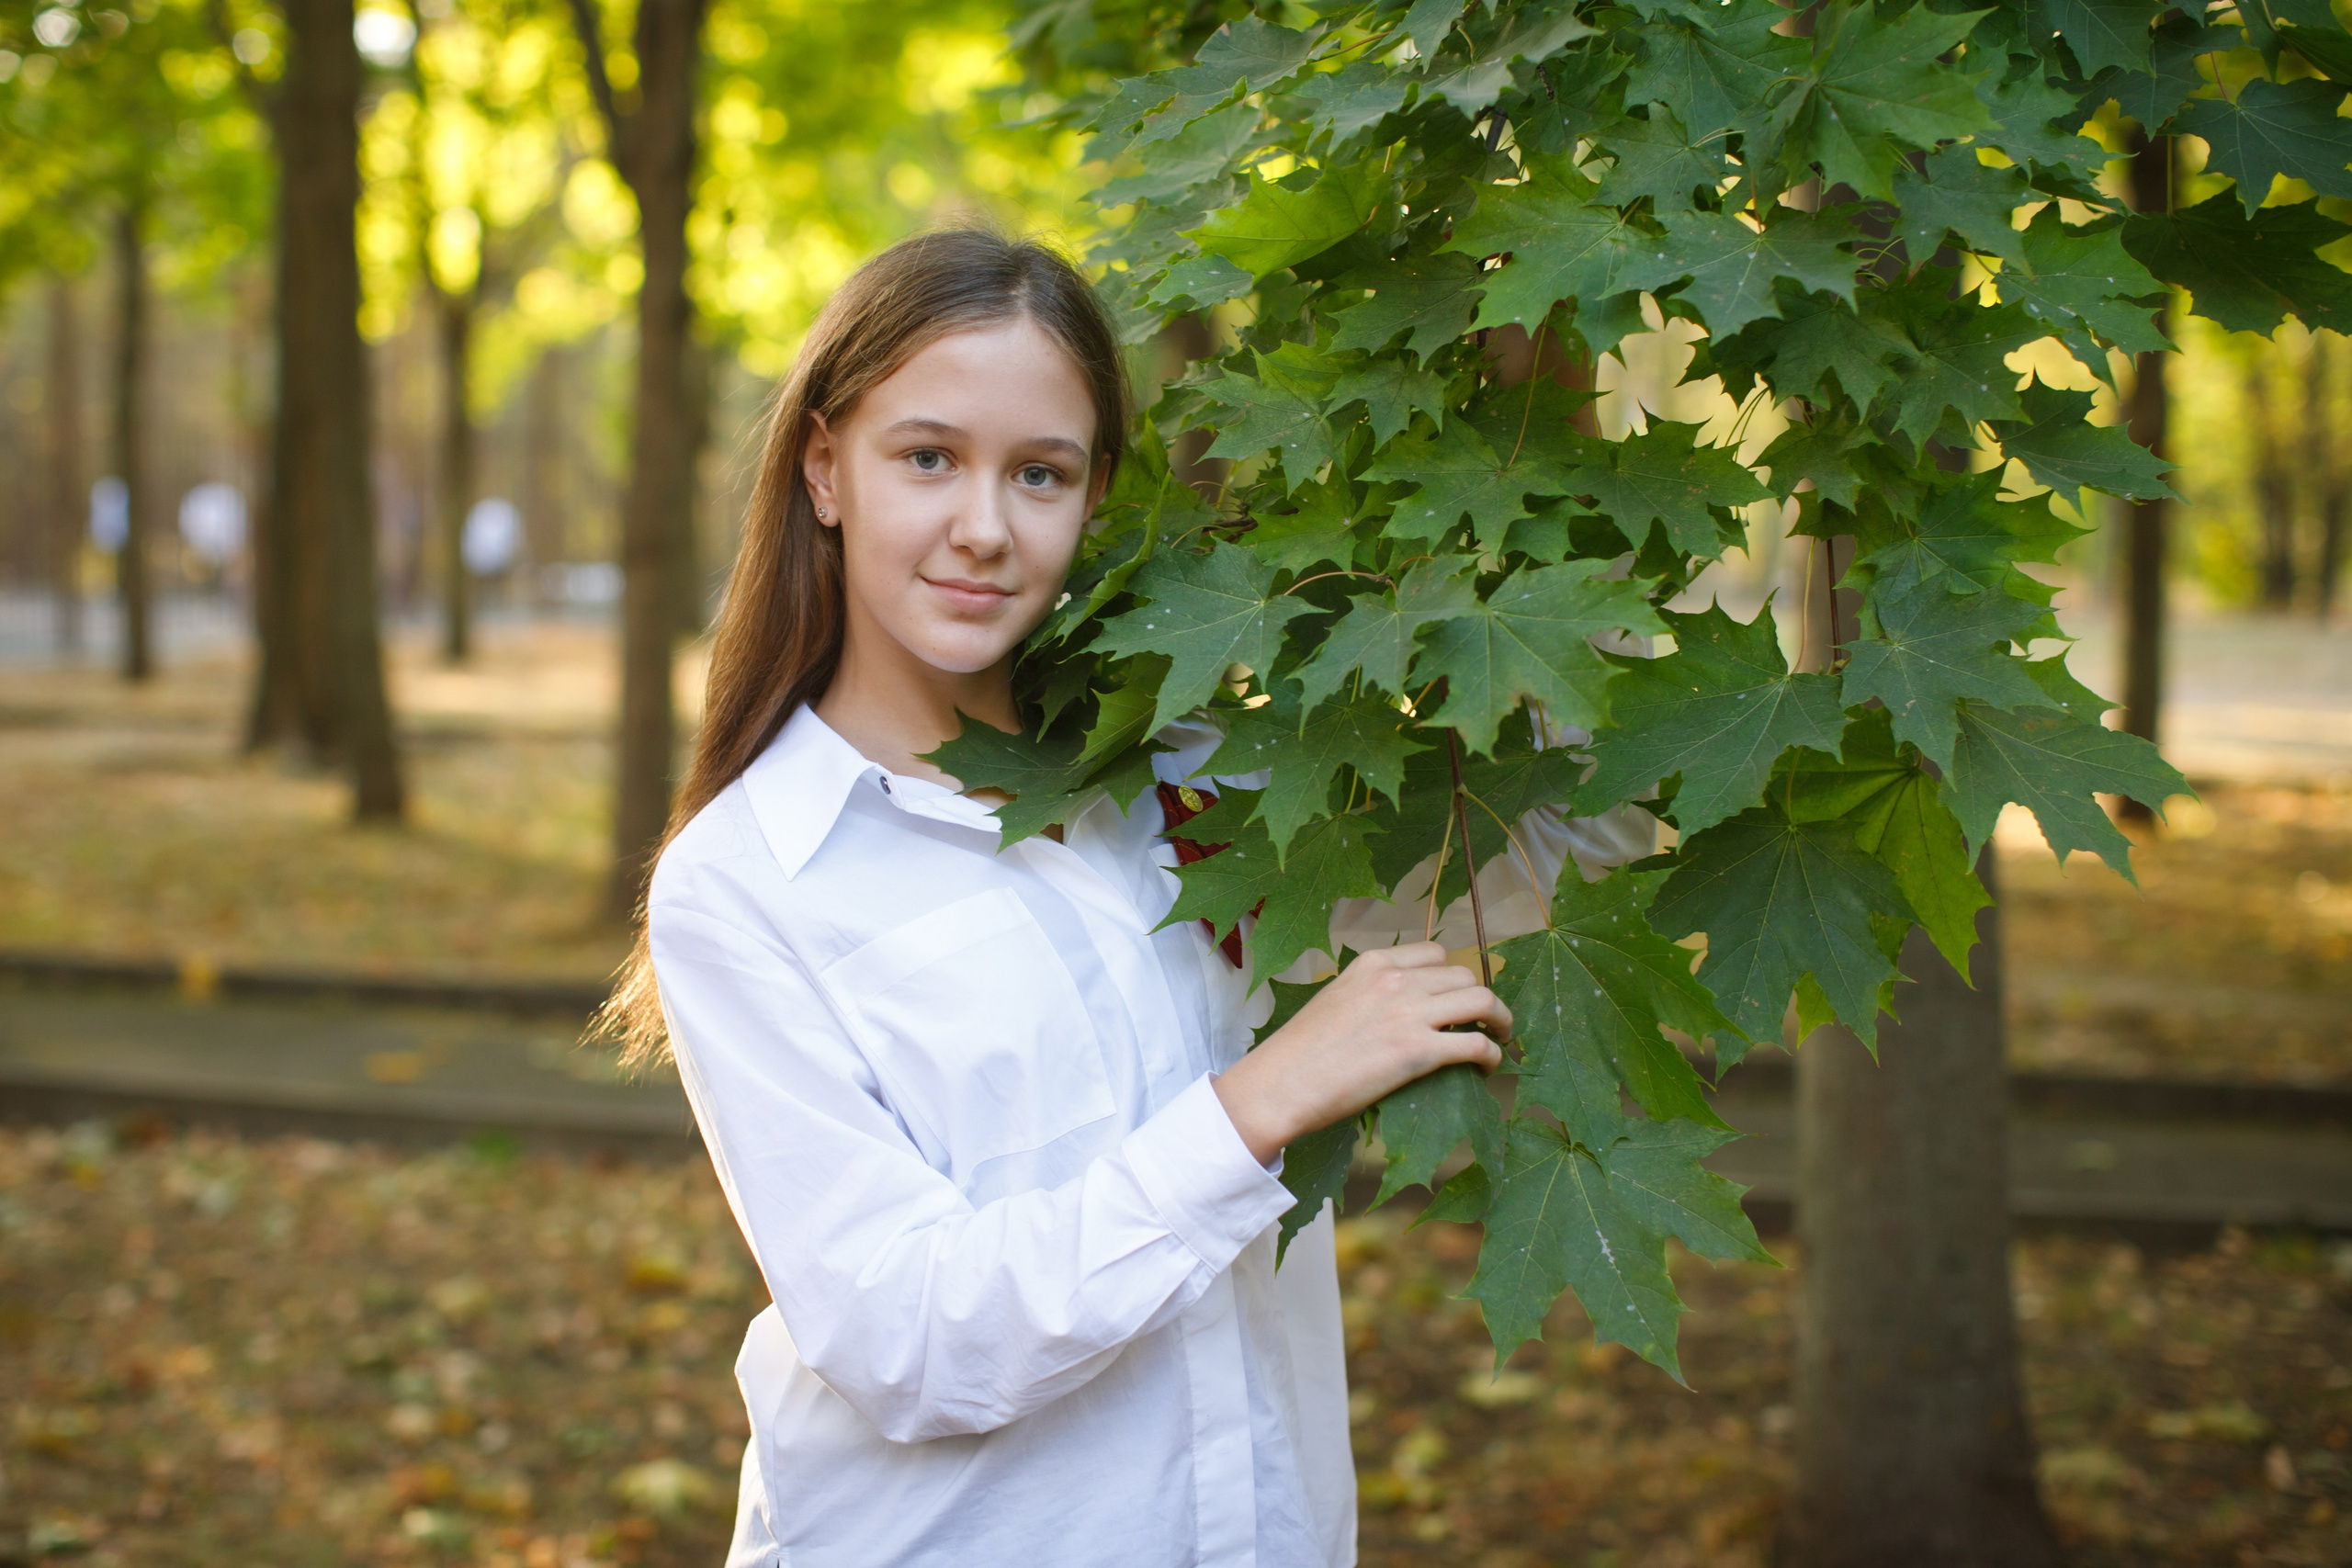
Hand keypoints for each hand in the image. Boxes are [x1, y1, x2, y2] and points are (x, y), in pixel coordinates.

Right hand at [1212, 942, 1509, 1165]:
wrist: (1283, 1083)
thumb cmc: (1301, 1050)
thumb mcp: (1336, 997)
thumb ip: (1371, 992)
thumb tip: (1400, 1009)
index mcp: (1374, 962)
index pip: (1435, 952)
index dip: (1452, 975)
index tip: (1456, 995)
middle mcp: (1396, 979)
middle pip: (1463, 973)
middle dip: (1478, 997)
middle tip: (1482, 1021)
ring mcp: (1410, 1013)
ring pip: (1482, 1000)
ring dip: (1500, 1019)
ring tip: (1500, 1037)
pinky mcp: (1419, 1051)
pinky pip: (1477, 1044)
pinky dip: (1492, 1054)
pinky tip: (1487, 1066)